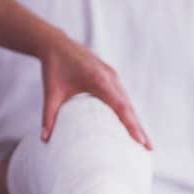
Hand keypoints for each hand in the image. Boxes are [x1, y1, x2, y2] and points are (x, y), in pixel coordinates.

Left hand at [36, 29, 150, 146]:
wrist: (56, 44)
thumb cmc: (54, 67)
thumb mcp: (51, 92)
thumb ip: (48, 116)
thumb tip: (44, 140)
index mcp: (98, 80)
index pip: (120, 106)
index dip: (131, 124)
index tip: (140, 140)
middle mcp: (110, 77)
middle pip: (129, 107)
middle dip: (139, 128)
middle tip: (148, 148)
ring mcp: (112, 76)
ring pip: (128, 102)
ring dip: (136, 120)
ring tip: (144, 141)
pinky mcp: (111, 76)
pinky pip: (123, 96)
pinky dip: (129, 111)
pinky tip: (132, 124)